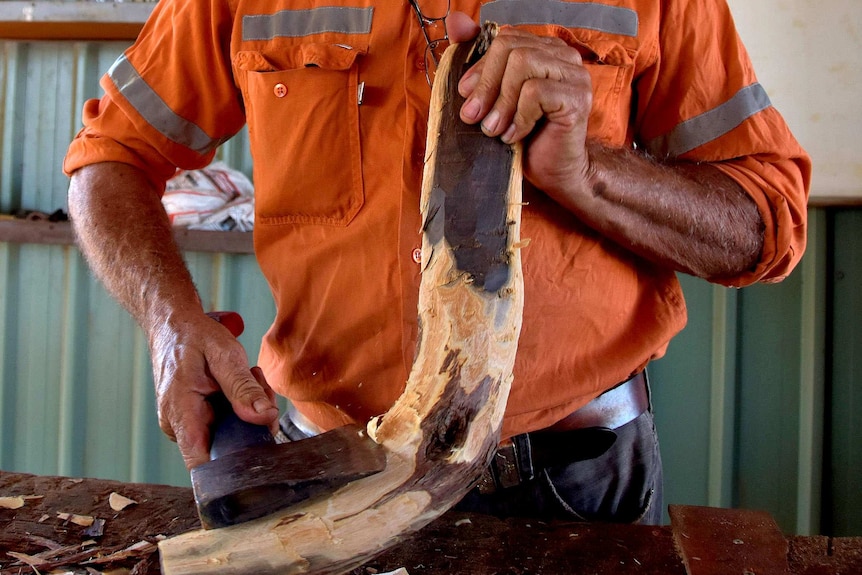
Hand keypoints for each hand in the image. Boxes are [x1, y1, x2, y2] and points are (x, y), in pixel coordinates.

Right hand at [149, 312, 278, 468]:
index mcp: (180, 414)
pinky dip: (240, 406)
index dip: (233, 465)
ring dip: (249, 411)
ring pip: (229, 434)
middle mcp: (178, 425)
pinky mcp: (195, 417)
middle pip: (225, 447)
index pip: (202, 464)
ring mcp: (186, 423)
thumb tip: (264, 417)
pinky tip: (243, 383)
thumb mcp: (224, 355)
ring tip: (251, 378)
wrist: (173, 324)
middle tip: (261, 390)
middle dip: (252, 424)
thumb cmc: (194, 337)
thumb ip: (243, 389)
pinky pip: (225, 422)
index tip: (261, 440)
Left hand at [447, 15, 593, 202]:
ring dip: (502, 103)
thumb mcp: (493, 98)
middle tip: (475, 117)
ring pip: (523, 65)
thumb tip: (456, 20)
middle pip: (511, 48)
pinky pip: (536, 91)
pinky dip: (519, 117)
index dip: (481, 68)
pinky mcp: (578, 97)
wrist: (553, 172)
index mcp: (543, 50)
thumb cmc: (524, 136)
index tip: (466, 96)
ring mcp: (574, 75)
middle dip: (486, 85)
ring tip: (495, 130)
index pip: (505, 39)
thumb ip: (478, 59)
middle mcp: (563, 56)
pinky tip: (515, 135)